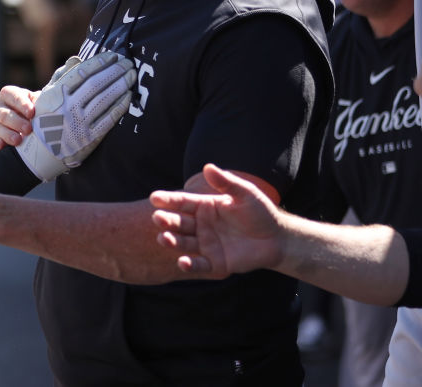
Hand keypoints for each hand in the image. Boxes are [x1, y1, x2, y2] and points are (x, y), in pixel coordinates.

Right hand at [0, 55, 81, 151]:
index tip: (32, 112)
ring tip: (19, 140)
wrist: (31, 132)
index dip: (20, 103)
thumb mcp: (41, 105)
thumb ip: (44, 101)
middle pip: (2, 112)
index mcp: (9, 96)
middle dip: (16, 121)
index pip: (10, 94)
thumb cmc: (37, 114)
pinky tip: (2, 146)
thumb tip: (59, 98)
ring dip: (7, 133)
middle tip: (29, 129)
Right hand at [16, 51, 135, 180]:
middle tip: (128, 63)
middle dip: (114, 71)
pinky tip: (128, 96)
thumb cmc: (45, 120)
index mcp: (56, 94)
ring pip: (104, 100)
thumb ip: (61, 77)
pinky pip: (108, 119)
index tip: (113, 56)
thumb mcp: (46, 96)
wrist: (41, 153)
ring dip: (120, 85)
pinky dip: (120, 106)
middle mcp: (67, 107)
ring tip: (131, 75)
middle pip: (95, 84)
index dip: (100, 62)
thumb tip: (77, 59)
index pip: (82, 73)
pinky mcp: (89, 138)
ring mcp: (78, 123)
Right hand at [150, 163, 284, 277]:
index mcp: (204, 207)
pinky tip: (182, 262)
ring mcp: (206, 244)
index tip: (155, 198)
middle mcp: (200, 225)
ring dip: (172, 241)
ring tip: (164, 238)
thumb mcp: (245, 193)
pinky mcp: (214, 263)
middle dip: (166, 221)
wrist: (277, 239)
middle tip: (157, 218)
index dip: (168, 200)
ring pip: (184, 243)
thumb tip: (207, 167)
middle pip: (179, 223)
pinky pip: (199, 265)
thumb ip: (226, 183)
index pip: (182, 202)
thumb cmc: (260, 212)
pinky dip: (189, 265)